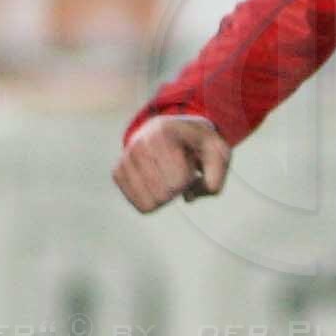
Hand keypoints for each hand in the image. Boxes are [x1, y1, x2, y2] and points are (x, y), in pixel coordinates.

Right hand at [113, 116, 230, 211]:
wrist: (172, 130)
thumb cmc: (196, 144)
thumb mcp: (217, 151)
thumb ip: (217, 173)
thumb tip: (189, 198)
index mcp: (163, 132)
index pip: (177, 181)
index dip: (190, 178)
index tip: (190, 162)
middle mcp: (139, 143)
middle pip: (163, 195)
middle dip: (177, 188)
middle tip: (179, 170)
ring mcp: (125, 157)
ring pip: (149, 203)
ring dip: (166, 195)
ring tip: (168, 174)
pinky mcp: (118, 172)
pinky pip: (139, 204)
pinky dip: (153, 200)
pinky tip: (157, 182)